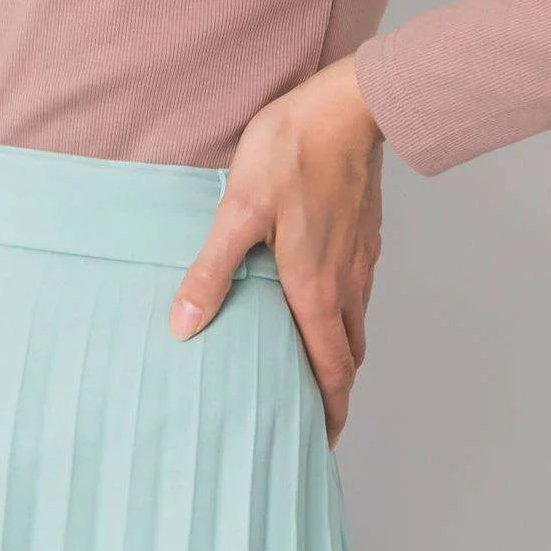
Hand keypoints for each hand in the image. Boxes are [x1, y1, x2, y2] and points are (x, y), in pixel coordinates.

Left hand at [168, 56, 384, 449]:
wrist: (350, 106)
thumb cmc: (292, 151)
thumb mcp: (239, 210)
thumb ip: (212, 271)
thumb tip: (184, 328)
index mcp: (315, 288)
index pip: (330, 370)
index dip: (328, 413)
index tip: (321, 445)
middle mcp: (346, 282)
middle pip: (349, 357)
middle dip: (334, 395)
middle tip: (315, 421)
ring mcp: (360, 258)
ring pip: (356, 324)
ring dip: (340, 356)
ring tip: (315, 371)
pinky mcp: (366, 234)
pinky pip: (359, 292)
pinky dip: (345, 317)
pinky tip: (322, 303)